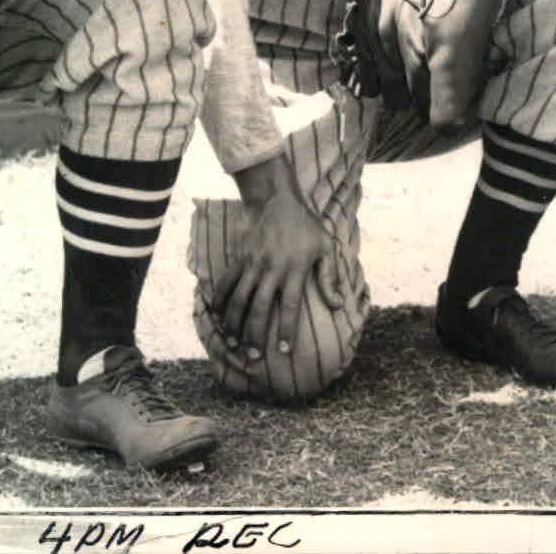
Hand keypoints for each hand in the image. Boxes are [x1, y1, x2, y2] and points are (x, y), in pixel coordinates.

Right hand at [210, 176, 343, 358]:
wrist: (279, 200)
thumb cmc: (308, 227)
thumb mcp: (326, 248)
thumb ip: (330, 278)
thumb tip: (338, 305)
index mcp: (295, 269)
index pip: (289, 306)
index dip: (286, 329)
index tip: (283, 351)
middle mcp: (271, 269)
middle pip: (260, 308)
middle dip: (255, 335)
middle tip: (254, 357)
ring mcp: (253, 263)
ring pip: (239, 299)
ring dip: (234, 324)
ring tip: (233, 345)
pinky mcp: (240, 257)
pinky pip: (227, 282)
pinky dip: (220, 300)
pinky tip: (217, 317)